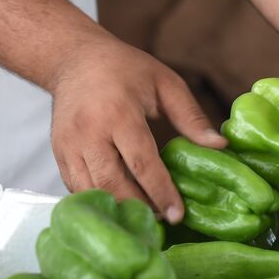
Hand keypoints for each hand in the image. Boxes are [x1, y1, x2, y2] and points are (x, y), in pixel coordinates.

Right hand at [48, 38, 226, 223]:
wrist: (73, 59)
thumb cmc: (125, 69)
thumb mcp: (164, 83)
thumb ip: (191, 117)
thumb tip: (219, 146)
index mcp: (118, 113)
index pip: (141, 163)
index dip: (161, 192)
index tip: (178, 214)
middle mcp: (88, 132)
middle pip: (113, 184)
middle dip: (140, 207)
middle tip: (165, 219)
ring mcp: (68, 146)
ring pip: (92, 191)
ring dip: (119, 208)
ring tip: (146, 216)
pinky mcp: (58, 155)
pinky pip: (78, 188)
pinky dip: (100, 201)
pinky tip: (122, 205)